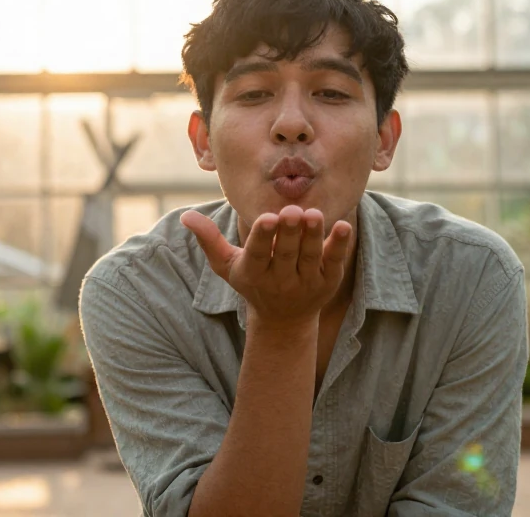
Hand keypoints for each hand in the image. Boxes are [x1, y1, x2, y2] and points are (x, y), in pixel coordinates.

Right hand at [181, 205, 352, 329]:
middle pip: (286, 254)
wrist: (283, 320)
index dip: (263, 237)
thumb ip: (209, 241)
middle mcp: (280, 280)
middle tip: (292, 210)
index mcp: (254, 272)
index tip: (268, 218)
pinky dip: (339, 246)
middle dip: (289, 233)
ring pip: (310, 256)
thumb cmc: (252, 282)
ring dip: (313, 236)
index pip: (258, 254)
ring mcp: (305, 282)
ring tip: (313, 214)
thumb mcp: (227, 266)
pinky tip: (343, 227)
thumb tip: (187, 215)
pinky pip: (334, 263)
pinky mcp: (327, 282)